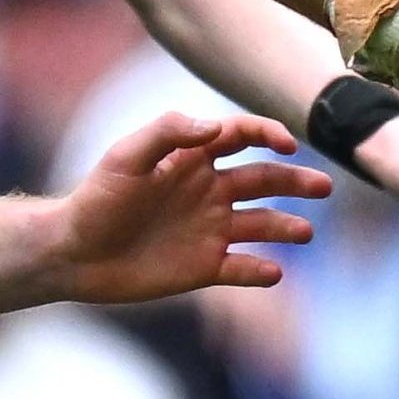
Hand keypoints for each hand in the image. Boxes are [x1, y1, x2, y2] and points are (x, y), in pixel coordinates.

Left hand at [53, 111, 325, 301]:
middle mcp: (208, 191)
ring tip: (306, 232)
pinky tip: (273, 272)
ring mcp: (209, 230)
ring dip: (286, 226)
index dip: (267, 134)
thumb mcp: (125, 156)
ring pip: (261, 225)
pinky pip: (241, 268)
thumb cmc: (96, 199)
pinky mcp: (203, 267)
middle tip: (324, 187)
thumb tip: (217, 126)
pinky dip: (259, 271)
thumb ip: (169, 132)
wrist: (73, 253)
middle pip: (264, 181)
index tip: (286, 144)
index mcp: (193, 159)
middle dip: (296, 182)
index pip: (241, 136)